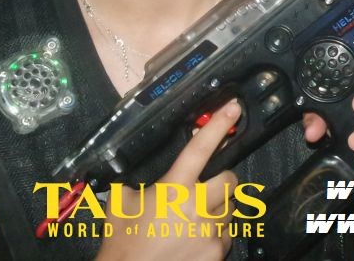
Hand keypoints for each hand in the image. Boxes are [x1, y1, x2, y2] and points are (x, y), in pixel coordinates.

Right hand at [96, 98, 243, 258]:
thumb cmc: (121, 243)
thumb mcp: (120, 203)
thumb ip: (134, 180)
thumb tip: (139, 166)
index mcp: (173, 189)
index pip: (199, 148)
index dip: (218, 125)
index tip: (233, 107)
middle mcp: (196, 207)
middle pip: (230, 179)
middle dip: (221, 181)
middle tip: (205, 189)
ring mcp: (210, 231)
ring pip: (229, 209)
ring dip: (216, 211)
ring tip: (194, 220)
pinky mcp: (217, 252)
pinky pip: (227, 235)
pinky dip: (215, 235)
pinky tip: (196, 239)